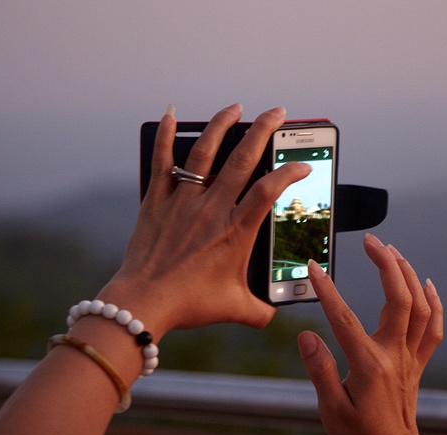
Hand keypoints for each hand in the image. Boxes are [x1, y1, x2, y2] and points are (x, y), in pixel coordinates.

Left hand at [100, 104, 311, 334]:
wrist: (144, 302)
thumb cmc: (189, 304)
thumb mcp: (234, 309)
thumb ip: (260, 310)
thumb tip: (274, 315)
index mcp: (235, 231)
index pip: (269, 191)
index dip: (290, 173)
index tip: (302, 165)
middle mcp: (211, 209)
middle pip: (242, 159)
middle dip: (263, 130)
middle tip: (277, 112)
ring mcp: (182, 201)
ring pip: (205, 152)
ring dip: (222, 124)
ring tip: (235, 108)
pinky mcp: (156, 201)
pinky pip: (162, 161)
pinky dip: (167, 137)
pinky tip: (171, 115)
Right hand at [297, 234, 442, 434]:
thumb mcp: (331, 411)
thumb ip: (320, 370)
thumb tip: (307, 335)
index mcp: (368, 366)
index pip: (344, 319)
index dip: (327, 291)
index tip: (314, 268)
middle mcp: (394, 356)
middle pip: (398, 299)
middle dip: (386, 264)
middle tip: (371, 241)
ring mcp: (410, 359)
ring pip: (420, 307)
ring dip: (409, 275)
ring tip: (393, 251)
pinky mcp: (418, 365)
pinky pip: (434, 328)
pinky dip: (434, 303)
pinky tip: (427, 284)